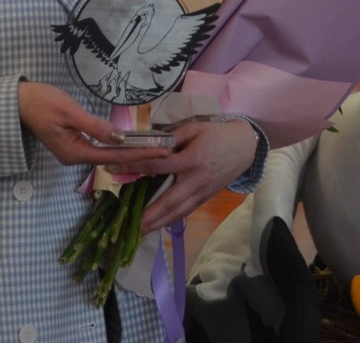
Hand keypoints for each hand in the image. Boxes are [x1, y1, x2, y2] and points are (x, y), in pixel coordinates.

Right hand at [17, 81, 170, 166]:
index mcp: (75, 152)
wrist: (17, 101)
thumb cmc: (41, 102)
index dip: (139, 154)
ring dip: (130, 152)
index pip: (114, 156)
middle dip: (139, 155)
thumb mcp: (70, 112)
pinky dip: (117, 146)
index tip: (160, 152)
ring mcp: (73, 152)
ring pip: (107, 155)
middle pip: (113, 159)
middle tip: (165, 151)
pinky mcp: (72, 144)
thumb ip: (95, 127)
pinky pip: (99, 149)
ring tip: (153, 149)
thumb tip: (120, 139)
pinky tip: (130, 144)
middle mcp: (75, 157)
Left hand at [106, 118, 257, 233]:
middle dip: (150, 214)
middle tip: (130, 224)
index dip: (135, 166)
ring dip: (159, 223)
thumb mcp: (194, 127)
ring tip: (140, 231)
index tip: (114, 167)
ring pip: (178, 212)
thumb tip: (148, 144)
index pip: (158, 165)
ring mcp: (202, 192)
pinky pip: (186, 211)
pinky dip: (171, 220)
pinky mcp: (206, 198)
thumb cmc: (217, 134)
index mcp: (192, 159)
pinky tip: (159, 225)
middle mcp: (196, 180)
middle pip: (169, 201)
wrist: (245, 146)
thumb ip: (172, 137)